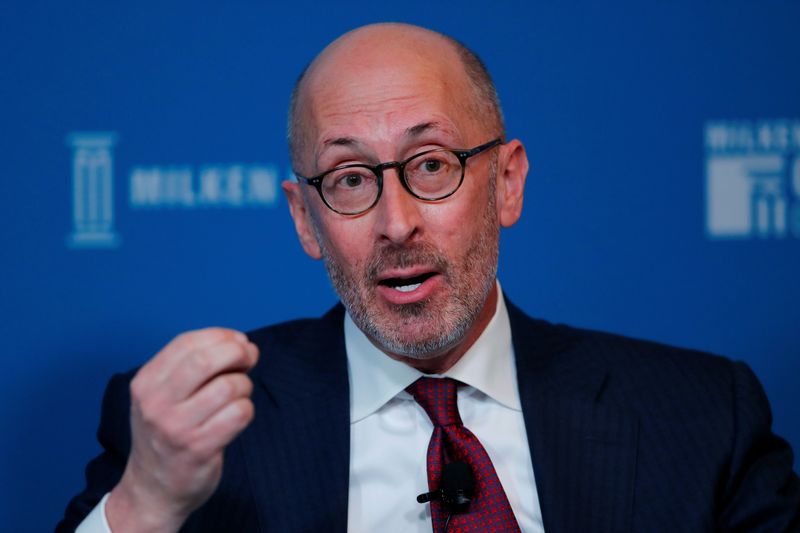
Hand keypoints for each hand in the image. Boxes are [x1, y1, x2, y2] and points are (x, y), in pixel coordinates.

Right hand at [106, 328, 258, 531]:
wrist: (153, 490)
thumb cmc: (166, 434)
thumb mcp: (161, 397)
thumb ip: (190, 368)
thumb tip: (239, 343)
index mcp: (145, 383)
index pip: (187, 343)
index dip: (220, 336)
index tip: (238, 340)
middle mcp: (156, 403)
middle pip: (206, 360)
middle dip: (238, 352)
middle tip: (249, 358)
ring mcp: (177, 427)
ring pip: (228, 386)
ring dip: (244, 385)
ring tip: (239, 395)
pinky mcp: (199, 448)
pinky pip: (239, 414)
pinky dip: (247, 410)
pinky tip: (238, 416)